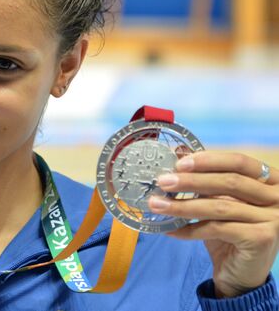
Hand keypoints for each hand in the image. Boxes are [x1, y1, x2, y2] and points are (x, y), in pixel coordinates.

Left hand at [148, 151, 278, 297]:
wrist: (240, 272)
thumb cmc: (229, 229)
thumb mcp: (217, 199)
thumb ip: (205, 177)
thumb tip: (179, 151)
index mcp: (270, 180)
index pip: (239, 162)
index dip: (209, 160)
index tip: (180, 162)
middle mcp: (276, 197)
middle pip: (229, 182)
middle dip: (191, 181)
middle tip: (163, 182)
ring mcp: (272, 219)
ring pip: (219, 207)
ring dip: (183, 206)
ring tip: (157, 204)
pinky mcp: (260, 238)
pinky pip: (217, 229)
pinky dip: (189, 229)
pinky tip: (170, 229)